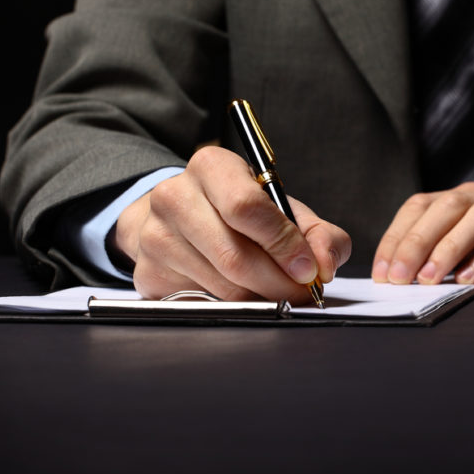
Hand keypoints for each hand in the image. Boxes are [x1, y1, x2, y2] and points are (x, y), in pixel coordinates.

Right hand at [113, 146, 350, 301]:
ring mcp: (155, 236)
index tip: (308, 269)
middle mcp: (173, 195)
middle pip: (234, 256)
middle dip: (278, 283)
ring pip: (222, 286)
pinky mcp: (148, 273)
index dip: (283, 244)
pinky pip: (204, 303)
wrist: (180, 219)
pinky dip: (235, 307)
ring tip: (276, 292)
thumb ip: (318, 233)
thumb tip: (325, 264)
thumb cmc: (239, 213)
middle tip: (301, 293)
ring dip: (260, 298)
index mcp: (211, 166)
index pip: (246, 207)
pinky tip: (244, 294)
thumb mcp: (283, 210)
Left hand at [371, 182, 473, 284]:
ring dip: (451, 246)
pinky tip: (473, 278)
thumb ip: (451, 252)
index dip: (397, 236)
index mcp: (468, 197)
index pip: (421, 206)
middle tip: (397, 278)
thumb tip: (406, 279)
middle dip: (416, 242)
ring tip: (430, 279)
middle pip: (447, 207)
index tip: (382, 272)